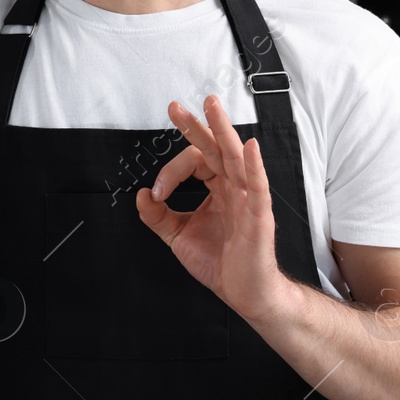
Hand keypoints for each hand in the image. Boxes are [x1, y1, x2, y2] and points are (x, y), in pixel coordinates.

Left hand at [136, 94, 295, 322]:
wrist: (243, 292)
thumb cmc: (220, 262)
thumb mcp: (178, 235)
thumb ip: (158, 215)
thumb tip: (141, 195)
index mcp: (218, 188)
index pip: (194, 162)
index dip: (171, 172)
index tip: (157, 192)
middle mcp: (234, 187)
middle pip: (215, 148)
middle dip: (197, 125)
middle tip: (175, 107)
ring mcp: (248, 199)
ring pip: (236, 157)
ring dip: (223, 130)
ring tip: (212, 107)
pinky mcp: (258, 216)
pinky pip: (258, 186)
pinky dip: (255, 166)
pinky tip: (249, 148)